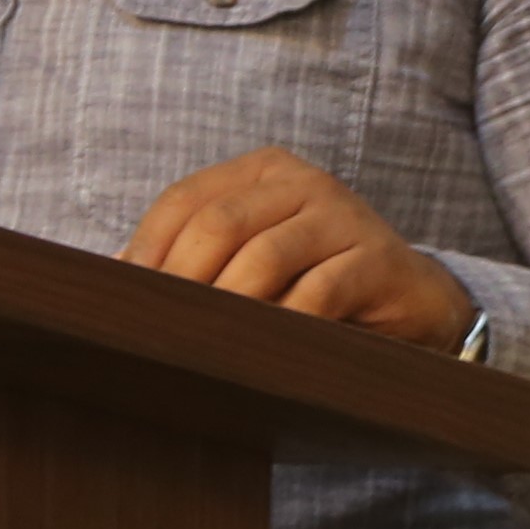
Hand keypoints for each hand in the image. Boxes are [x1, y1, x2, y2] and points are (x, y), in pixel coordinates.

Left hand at [121, 146, 476, 348]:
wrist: (415, 302)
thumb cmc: (316, 283)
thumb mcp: (255, 259)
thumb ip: (197, 257)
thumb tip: (114, 277)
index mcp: (260, 172)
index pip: (184, 200)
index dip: (146, 250)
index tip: (124, 301)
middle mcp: (300, 181)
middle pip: (218, 224)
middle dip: (182, 281)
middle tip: (161, 331)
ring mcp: (342, 215)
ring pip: (263, 258)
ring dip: (228, 309)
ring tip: (204, 347)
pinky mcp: (376, 259)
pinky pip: (317, 294)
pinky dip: (282, 327)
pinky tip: (262, 356)